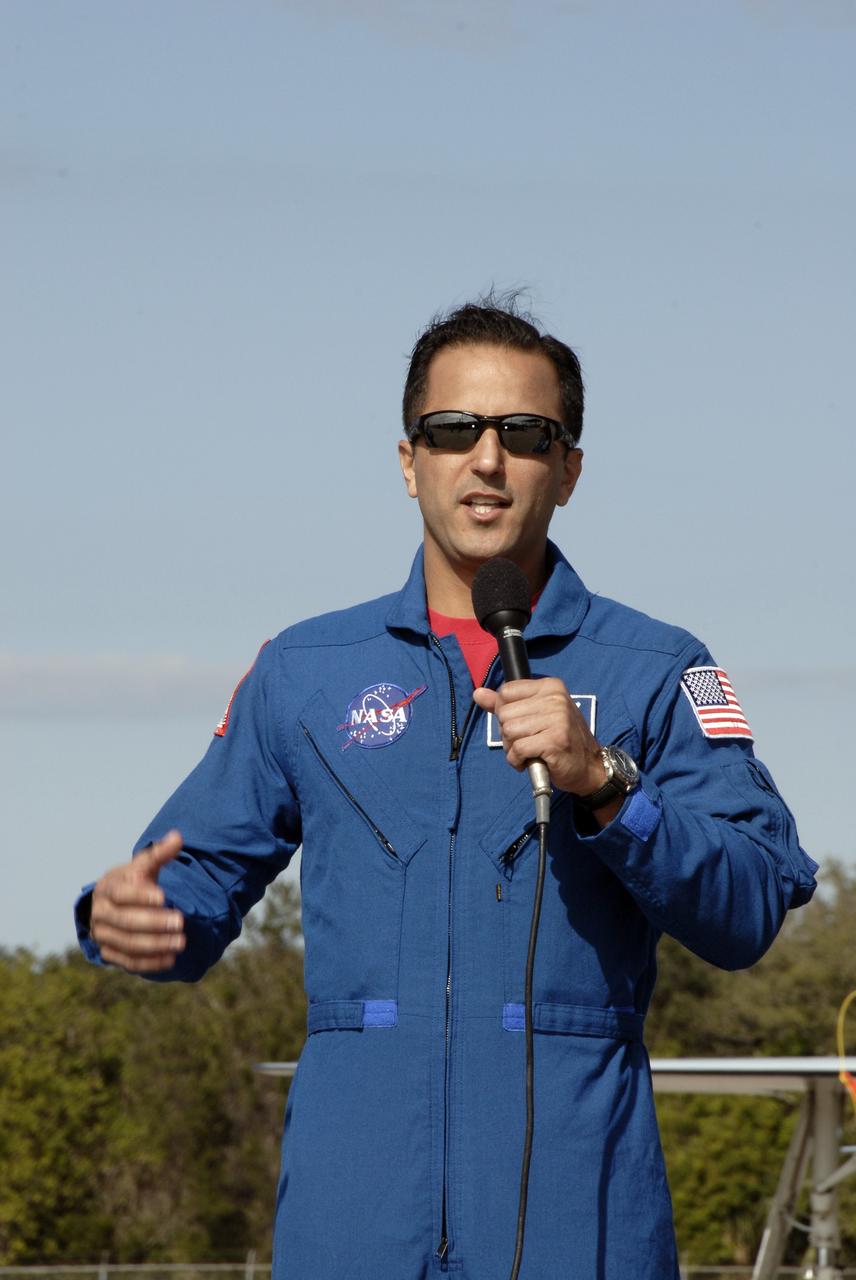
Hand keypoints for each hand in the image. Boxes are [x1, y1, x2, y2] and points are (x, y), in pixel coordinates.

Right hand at [90, 830, 185, 972]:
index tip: (163, 897)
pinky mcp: (109, 953)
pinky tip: (170, 959)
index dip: (140, 896)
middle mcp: (101, 913)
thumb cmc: (132, 882)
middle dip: (154, 923)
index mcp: (107, 888)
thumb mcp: (142, 866)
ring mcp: (103, 935)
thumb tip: (177, 837)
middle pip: (125, 921)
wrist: (111, 904)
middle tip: (180, 922)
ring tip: (181, 942)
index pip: (121, 894)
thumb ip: (158, 854)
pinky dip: (150, 962)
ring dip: (156, 944)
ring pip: (128, 943)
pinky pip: (128, 961)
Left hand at [472, 679, 620, 823]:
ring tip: (530, 752)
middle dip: (508, 733)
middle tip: (527, 742)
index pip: (506, 691)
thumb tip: (478, 693)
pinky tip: (530, 761)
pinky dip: (517, 761)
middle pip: (504, 713)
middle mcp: (555, 699)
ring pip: (508, 731)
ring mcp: (557, 719)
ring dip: (512, 748)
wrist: (590, 767)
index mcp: (550, 686)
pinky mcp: (554, 741)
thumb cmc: (560, 741)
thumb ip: (505, 704)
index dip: (505, 713)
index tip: (522, 725)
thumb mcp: (535, 715)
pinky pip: (517, 749)